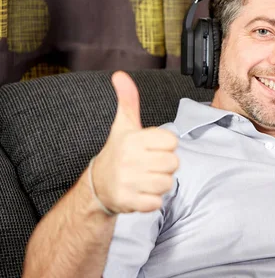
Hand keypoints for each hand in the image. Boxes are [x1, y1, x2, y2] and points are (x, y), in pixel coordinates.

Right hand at [91, 71, 178, 213]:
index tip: (152, 148)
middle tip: (149, 165)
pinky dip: (152, 200)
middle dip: (165, 166)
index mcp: (133, 139)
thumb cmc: (118, 152)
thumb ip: (128, 100)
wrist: (98, 185)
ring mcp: (128, 181)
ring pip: (167, 183)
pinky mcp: (129, 201)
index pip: (172, 141)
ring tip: (146, 178)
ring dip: (160, 183)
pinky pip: (157, 202)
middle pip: (174, 163)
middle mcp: (130, 159)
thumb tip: (120, 75)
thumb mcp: (123, 125)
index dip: (165, 146)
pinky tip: (141, 193)